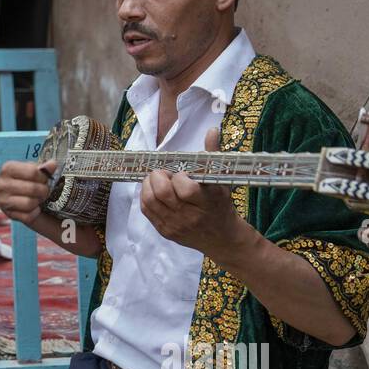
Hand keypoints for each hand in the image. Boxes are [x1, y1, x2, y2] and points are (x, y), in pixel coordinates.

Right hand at [0, 159, 57, 224]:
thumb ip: (42, 168)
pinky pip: (29, 216)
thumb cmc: (24, 180)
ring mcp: (3, 201)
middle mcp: (1, 185)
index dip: (44, 176)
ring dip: (39, 201)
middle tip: (45, 190)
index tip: (45, 178)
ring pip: (30, 203)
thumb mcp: (31, 170)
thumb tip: (52, 164)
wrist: (14, 196)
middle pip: (33, 188)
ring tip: (39, 198)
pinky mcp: (9, 215)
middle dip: (44, 190)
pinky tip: (34, 207)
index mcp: (7, 169)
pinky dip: (35, 212)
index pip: (33, 172)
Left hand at [139, 128, 250, 258]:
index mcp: (206, 203)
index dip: (180, 176)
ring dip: (149, 184)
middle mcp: (189, 217)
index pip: (185, 188)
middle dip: (158, 177)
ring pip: (149, 200)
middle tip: (164, 173)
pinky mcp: (164, 231)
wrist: (221, 238)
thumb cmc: (221, 205)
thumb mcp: (222, 181)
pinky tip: (154, 190)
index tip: (183, 173)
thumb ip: (213, 156)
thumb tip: (211, 130)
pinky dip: (146, 195)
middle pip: (161, 193)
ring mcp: (174, 225)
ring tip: (158, 179)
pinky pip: (146, 210)